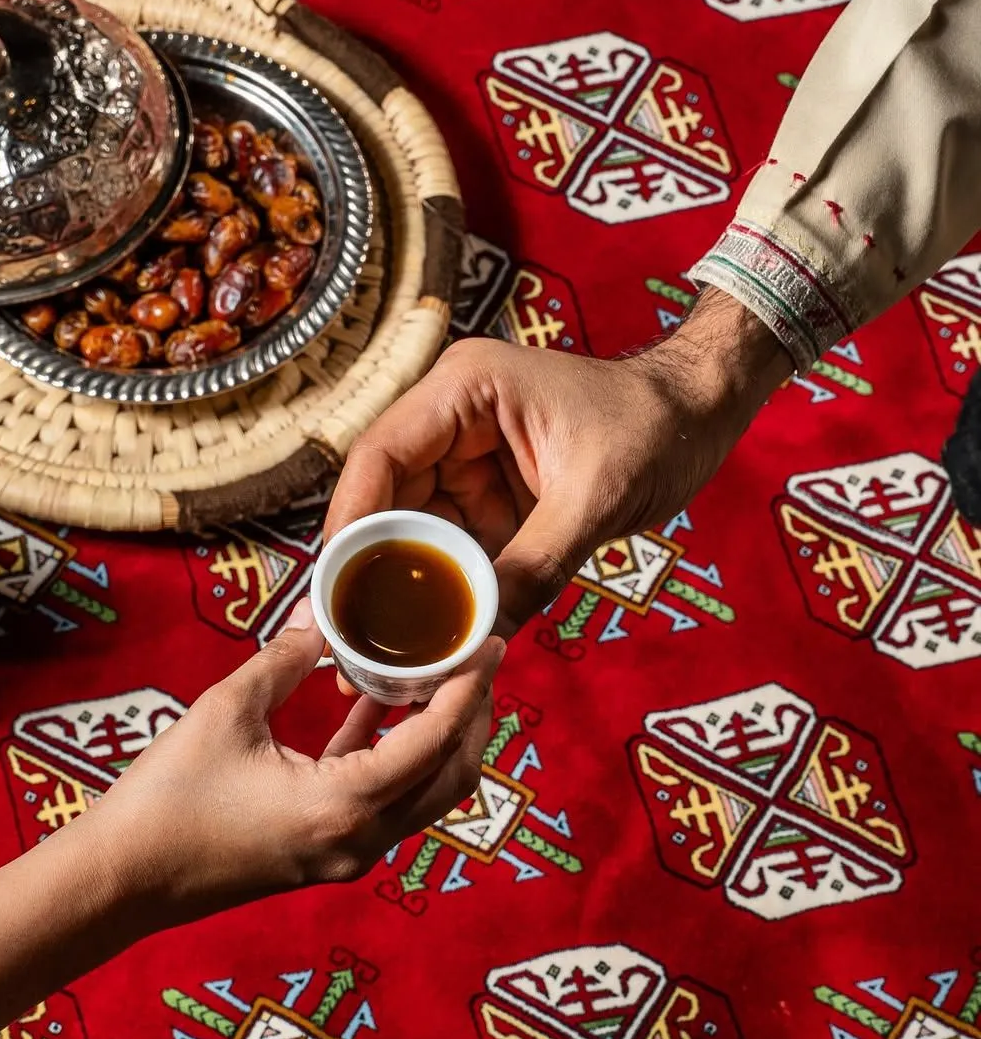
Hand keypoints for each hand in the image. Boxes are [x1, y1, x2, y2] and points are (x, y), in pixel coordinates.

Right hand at [94, 598, 503, 927]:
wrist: (120, 881)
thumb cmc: (165, 799)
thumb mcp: (226, 711)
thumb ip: (286, 660)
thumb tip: (323, 618)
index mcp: (343, 806)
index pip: (434, 741)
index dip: (468, 688)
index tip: (489, 644)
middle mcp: (359, 841)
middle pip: (449, 779)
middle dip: (472, 719)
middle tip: (476, 661)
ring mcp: (344, 856)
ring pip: (422, 796)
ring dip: (439, 739)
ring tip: (439, 678)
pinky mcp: (323, 856)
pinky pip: (382, 804)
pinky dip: (394, 758)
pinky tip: (377, 707)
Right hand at [326, 288, 790, 641]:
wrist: (703, 415)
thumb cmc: (657, 428)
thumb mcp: (594, 499)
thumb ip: (532, 567)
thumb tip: (477, 640)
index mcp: (464, 390)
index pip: (379, 456)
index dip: (349, 524)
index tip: (334, 591)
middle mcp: (452, 421)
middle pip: (386, 499)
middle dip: (372, 568)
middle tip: (353, 639)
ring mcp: (468, 460)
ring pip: (414, 529)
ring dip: (407, 585)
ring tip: (384, 648)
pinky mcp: (490, 494)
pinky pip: (453, 544)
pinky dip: (446, 586)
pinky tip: (434, 633)